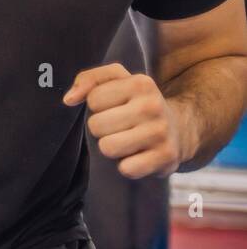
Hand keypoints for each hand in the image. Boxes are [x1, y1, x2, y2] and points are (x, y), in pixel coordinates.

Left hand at [63, 63, 190, 178]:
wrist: (179, 130)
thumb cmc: (136, 104)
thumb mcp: (116, 81)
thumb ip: (88, 80)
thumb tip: (69, 99)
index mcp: (140, 83)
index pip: (93, 99)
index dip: (98, 106)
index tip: (114, 107)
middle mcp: (153, 106)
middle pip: (96, 125)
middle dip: (102, 129)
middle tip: (119, 127)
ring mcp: (161, 133)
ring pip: (108, 147)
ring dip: (111, 148)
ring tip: (125, 141)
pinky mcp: (166, 158)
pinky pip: (127, 169)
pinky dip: (127, 166)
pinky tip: (137, 157)